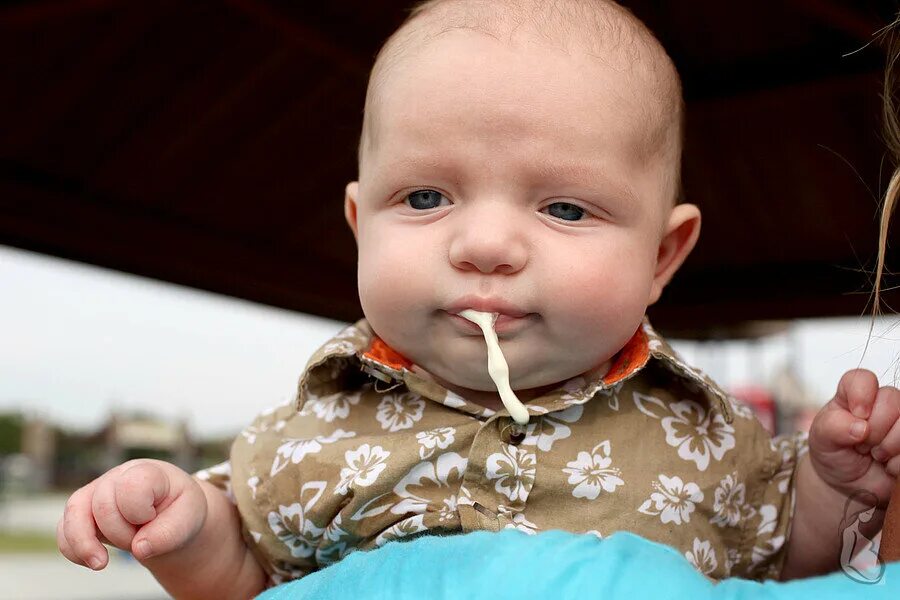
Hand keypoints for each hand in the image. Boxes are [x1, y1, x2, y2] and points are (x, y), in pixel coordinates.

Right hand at [57, 459, 207, 569]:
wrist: (170, 515)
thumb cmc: (180, 510)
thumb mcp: (189, 517)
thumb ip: (169, 532)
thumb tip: (140, 548)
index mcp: (146, 472)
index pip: (131, 486)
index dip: (138, 510)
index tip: (152, 518)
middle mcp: (117, 477)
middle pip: (103, 505)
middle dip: (121, 532)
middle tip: (142, 538)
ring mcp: (96, 492)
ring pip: (74, 513)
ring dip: (85, 544)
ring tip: (101, 564)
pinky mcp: (82, 513)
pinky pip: (64, 531)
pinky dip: (73, 550)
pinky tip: (93, 561)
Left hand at [808, 369, 899, 504]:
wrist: (848, 483)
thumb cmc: (833, 453)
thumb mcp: (822, 439)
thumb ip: (833, 427)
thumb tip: (859, 426)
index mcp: (854, 394)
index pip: (863, 378)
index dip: (861, 396)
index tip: (856, 415)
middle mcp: (882, 402)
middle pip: (892, 399)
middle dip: (873, 429)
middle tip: (861, 444)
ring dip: (888, 446)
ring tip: (875, 454)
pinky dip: (899, 463)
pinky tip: (888, 465)